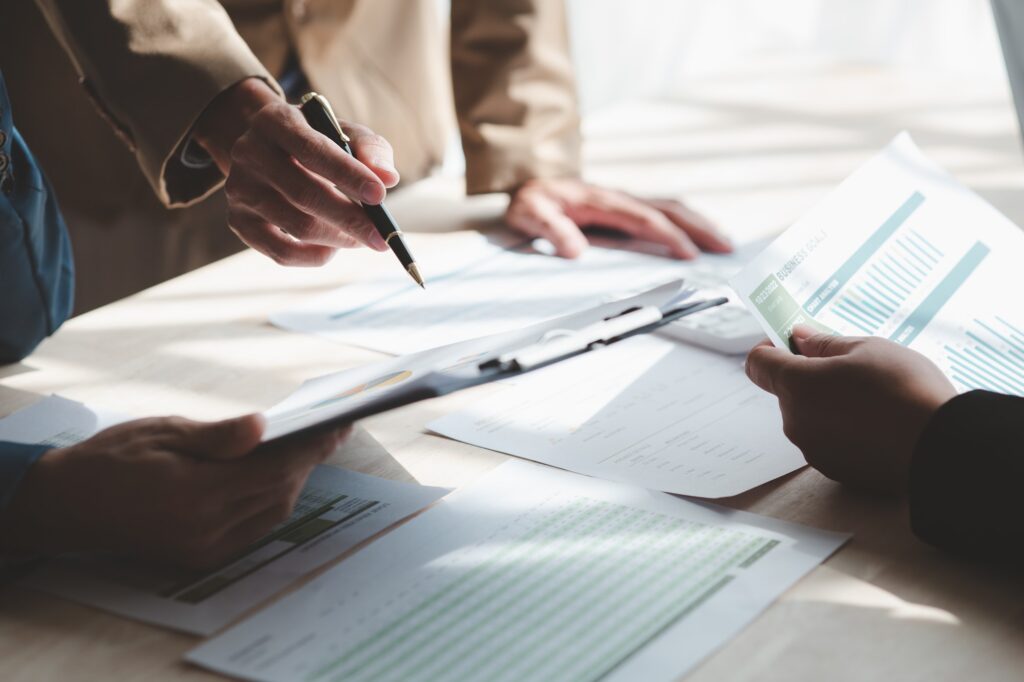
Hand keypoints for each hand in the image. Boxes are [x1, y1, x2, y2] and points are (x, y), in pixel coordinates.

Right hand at [0, 413, 349, 567]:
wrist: (64, 506)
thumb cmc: (110, 458)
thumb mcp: (162, 432)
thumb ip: (217, 436)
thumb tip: (264, 426)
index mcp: (196, 493)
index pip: (275, 468)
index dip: (312, 446)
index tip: (339, 423)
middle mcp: (205, 528)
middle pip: (280, 492)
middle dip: (311, 460)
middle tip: (335, 430)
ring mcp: (203, 548)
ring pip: (271, 513)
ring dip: (296, 481)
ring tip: (314, 448)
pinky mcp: (198, 557)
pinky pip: (253, 529)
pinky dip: (273, 502)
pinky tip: (281, 476)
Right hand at [192, 78, 397, 265]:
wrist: (270, 150)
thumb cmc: (318, 141)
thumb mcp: (344, 132)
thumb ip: (371, 149)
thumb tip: (388, 179)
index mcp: (276, 121)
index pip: (313, 150)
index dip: (348, 175)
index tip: (380, 195)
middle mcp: (249, 153)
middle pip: (304, 194)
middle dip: (350, 219)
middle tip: (381, 236)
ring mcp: (240, 189)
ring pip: (297, 226)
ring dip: (338, 238)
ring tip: (361, 237)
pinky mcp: (238, 221)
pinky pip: (281, 252)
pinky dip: (315, 256)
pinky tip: (334, 248)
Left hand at [505, 178, 731, 257]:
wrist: (527, 181)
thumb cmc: (531, 199)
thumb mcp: (530, 214)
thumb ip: (551, 229)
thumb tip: (574, 250)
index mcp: (603, 200)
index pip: (645, 219)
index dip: (669, 236)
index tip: (690, 255)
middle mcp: (620, 197)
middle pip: (670, 209)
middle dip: (700, 228)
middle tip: (727, 248)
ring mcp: (626, 200)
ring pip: (671, 207)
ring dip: (699, 223)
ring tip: (724, 242)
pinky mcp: (626, 207)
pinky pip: (663, 211)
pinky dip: (686, 221)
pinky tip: (697, 235)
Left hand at [744, 326, 955, 491]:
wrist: (942, 447)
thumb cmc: (905, 391)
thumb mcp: (868, 349)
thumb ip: (825, 343)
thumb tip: (801, 339)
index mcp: (797, 386)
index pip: (758, 364)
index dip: (771, 349)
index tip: (792, 343)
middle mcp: (796, 421)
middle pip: (788, 391)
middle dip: (811, 377)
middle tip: (852, 370)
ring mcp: (813, 449)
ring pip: (810, 416)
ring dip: (829, 405)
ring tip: (874, 399)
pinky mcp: (834, 470)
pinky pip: (829, 440)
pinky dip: (844, 430)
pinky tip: (878, 425)